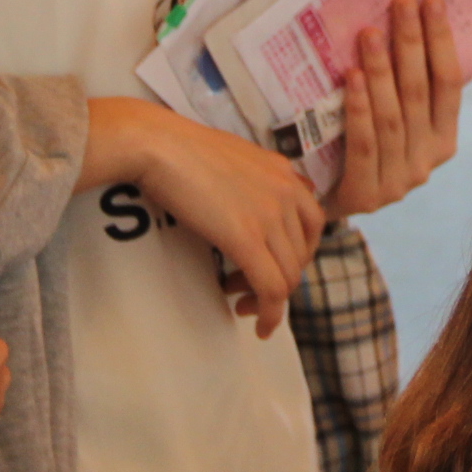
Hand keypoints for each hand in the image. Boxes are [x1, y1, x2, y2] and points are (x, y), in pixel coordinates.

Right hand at [114, 99, 325, 339]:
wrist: (158, 145)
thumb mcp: (233, 159)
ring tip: (239, 301)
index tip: (268, 267)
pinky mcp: (247, 237)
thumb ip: (253, 181)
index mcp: (285, 173)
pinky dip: (270, 314)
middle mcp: (287, 192)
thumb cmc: (180, 149)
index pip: (313, 226)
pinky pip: (272, 288)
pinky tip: (259, 326)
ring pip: (288, 277)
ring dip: (267, 299)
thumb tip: (251, 210)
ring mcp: (271, 214)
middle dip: (278, 279)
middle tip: (246, 290)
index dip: (294, 255)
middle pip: (301, 256)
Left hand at [329, 0, 463, 218]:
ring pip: (392, 117)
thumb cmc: (358, 149)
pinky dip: (359, 108)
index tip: (431, 1)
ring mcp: (399, 180)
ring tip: (370, 33)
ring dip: (382, 70)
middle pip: (420, 93)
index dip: (441, 41)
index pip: (449, 83)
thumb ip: (401, 87)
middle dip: (411, 43)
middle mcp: (427, 160)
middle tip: (400, 3)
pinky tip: (352, 77)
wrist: (320, 203)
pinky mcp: (367, 194)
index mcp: (443, 138)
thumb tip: (398, 21)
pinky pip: (364, 143)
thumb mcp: (390, 120)